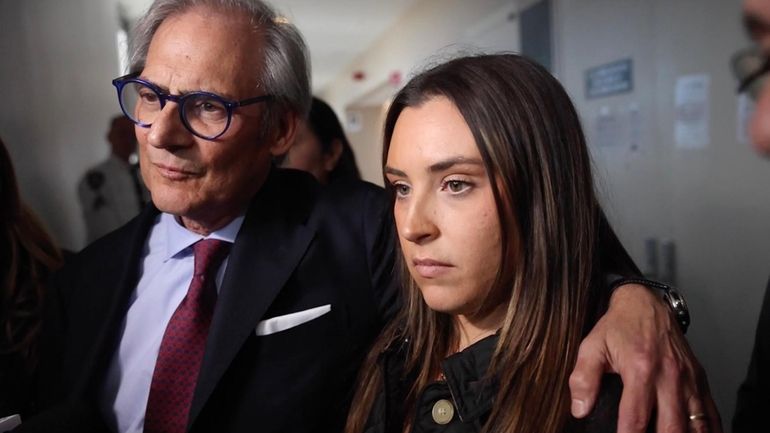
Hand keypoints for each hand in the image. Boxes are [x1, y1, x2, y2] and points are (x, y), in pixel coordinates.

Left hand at [568, 283, 721, 432]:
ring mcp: (688, 379)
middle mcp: (669, 376)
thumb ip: (583, 378)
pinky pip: (711, 413)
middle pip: (671, 427)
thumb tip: (580, 409)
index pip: (635, 417)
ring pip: (696, 425)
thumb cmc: (619, 326)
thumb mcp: (591, 346)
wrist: (645, 303)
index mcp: (640, 369)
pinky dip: (707, 430)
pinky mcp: (700, 379)